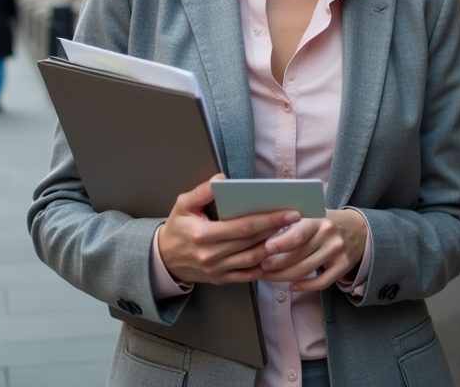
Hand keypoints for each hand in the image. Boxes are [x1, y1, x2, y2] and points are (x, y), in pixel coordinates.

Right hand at [157, 174, 300, 284]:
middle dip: (276, 229)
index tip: (289, 211)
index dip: (269, 219)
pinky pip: (248, 275)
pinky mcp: (221, 279)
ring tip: (289, 233)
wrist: (164, 258)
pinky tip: (275, 254)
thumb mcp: (182, 205)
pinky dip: (264, 266)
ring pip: (253, 260)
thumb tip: (221, 179)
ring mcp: (217, 270)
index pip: (243, 226)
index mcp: (203, 235)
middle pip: (252, 242)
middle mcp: (211, 255)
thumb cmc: (177, 228)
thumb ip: (201, 191)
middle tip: (295, 217)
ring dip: (273, 247)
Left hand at [259, 208, 366, 291]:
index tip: (264, 250)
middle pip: (298, 255)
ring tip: (269, 277)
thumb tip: (260, 233)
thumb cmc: (326, 222)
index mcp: (318, 219)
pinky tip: (292, 286)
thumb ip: (292, 222)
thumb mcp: (312, 214)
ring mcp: (337, 251)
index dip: (280, 244)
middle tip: (260, 267)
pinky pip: (322, 282)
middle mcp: (329, 235)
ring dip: (284, 276)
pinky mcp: (343, 266)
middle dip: (276, 264)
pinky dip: (305, 286)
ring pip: (306, 269)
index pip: (298, 235)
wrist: (358, 228)